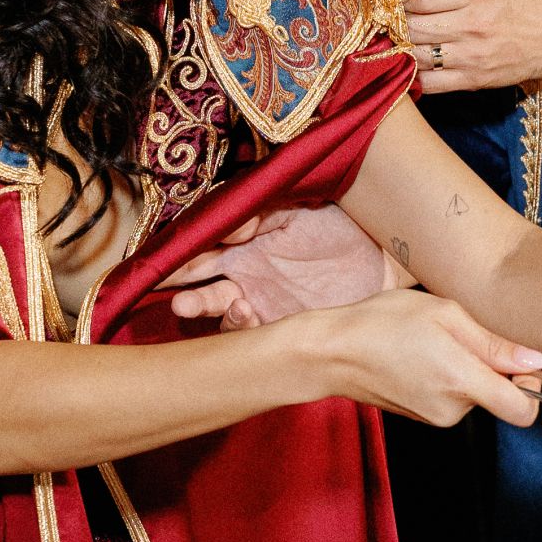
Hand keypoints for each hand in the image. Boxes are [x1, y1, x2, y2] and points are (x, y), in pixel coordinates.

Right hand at [164, 207, 409, 329]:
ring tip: (211, 304)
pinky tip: (246, 312)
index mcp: (244, 244)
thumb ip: (258, 214)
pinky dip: (240, 328)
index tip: (153, 261)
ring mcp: (262, 303)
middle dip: (181, 290)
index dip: (176, 256)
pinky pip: (250, 335)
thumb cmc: (343, 221)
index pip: (200, 250)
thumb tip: (225, 227)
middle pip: (201, 285)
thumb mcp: (297, 206)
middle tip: (171, 293)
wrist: (388, 250)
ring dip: (206, 310)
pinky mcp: (283, 327)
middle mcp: (246, 275)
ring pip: (220, 314)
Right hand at [298, 289, 541, 427]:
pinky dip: (448, 378)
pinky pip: (452, 398)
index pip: (524, 410)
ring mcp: (435, 418)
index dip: (533, 389)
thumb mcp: (445, 315)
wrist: (331, 352)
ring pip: (474, 396)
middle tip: (460, 336)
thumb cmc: (382, 322)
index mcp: (462, 382)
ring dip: (466, 370)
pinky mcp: (422, 417)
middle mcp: (452, 410)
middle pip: (499, 398)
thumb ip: (495, 344)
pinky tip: (421, 356)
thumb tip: (538, 362)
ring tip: (433, 343)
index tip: (521, 363)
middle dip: (492, 369)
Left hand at [400, 0, 541, 100]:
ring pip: (416, 55)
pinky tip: (409, 64)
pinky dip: (412, 76)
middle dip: (393, 22)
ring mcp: (471, 55)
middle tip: (389, 18)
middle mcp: (472, 22)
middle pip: (411, 25)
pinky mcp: (473, 80)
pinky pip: (430, 83)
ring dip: (399, 48)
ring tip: (397, 38)